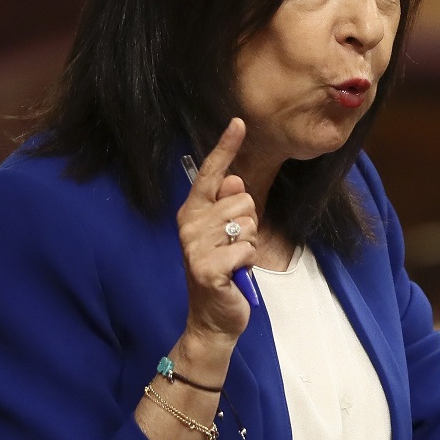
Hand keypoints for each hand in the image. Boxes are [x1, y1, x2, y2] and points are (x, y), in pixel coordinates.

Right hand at [177, 118, 258, 347]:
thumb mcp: (228, 234)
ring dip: (250, 243)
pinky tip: (236, 274)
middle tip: (236, 245)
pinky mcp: (207, 268)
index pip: (211, 173)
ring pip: (247, 221)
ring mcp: (195, 246)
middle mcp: (189, 224)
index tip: (238, 122)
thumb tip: (234, 179)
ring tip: (235, 259)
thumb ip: (228, 206)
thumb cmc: (224, 271)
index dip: (226, 147)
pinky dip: (248, 261)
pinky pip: (247, 248)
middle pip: (242, 198)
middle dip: (250, 222)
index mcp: (192, 211)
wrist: (213, 318)